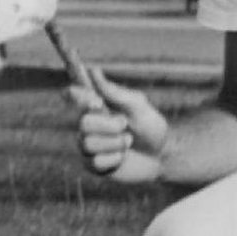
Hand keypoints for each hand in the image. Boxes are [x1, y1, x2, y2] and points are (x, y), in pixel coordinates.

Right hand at [68, 65, 170, 183]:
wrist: (162, 156)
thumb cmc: (150, 127)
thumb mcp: (138, 106)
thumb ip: (115, 92)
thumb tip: (94, 70)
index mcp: (97, 106)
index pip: (74, 95)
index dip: (76, 96)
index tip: (97, 103)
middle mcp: (88, 125)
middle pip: (82, 123)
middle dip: (108, 125)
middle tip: (125, 124)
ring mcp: (89, 146)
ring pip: (88, 144)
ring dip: (115, 143)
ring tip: (128, 142)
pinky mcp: (93, 165)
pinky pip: (95, 162)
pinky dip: (114, 159)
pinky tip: (123, 157)